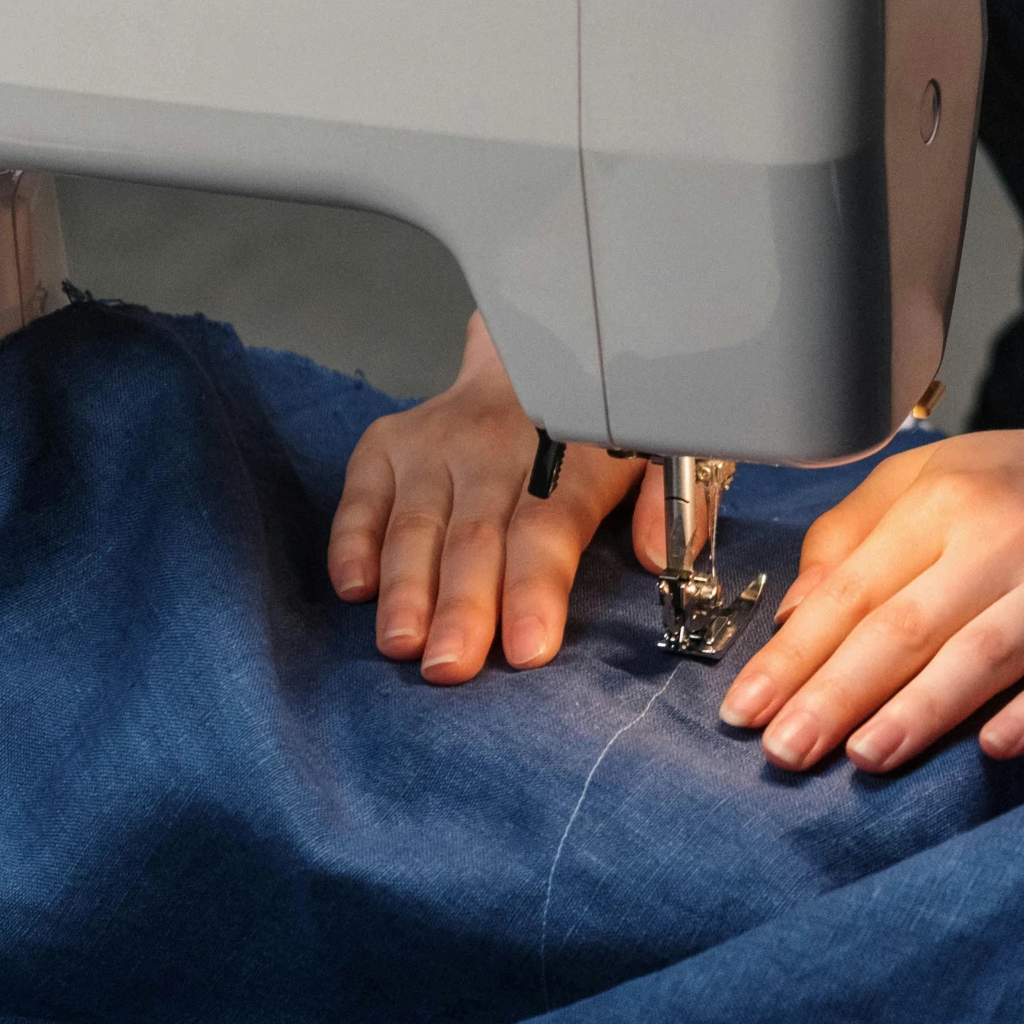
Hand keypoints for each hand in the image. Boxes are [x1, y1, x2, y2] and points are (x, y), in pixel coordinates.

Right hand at [328, 314, 644, 681]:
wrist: (532, 356)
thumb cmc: (601, 430)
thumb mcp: (665, 451)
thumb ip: (671, 505)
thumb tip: (656, 556)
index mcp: (571, 453)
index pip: (547, 527)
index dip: (535, 589)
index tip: (528, 648)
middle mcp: (495, 444)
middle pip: (475, 536)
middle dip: (461, 607)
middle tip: (450, 666)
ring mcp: (435, 443)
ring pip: (416, 523)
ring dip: (406, 588)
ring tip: (400, 643)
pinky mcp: (387, 445)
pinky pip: (361, 496)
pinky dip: (352, 541)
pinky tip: (355, 589)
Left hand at [717, 395, 1023, 771]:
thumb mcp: (937, 478)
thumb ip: (856, 535)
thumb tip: (791, 618)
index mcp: (943, 498)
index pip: (852, 587)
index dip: (795, 652)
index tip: (744, 708)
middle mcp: (1003, 535)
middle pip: (906, 624)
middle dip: (836, 692)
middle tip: (783, 751)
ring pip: (985, 652)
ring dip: (922, 710)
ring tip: (862, 757)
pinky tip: (996, 746)